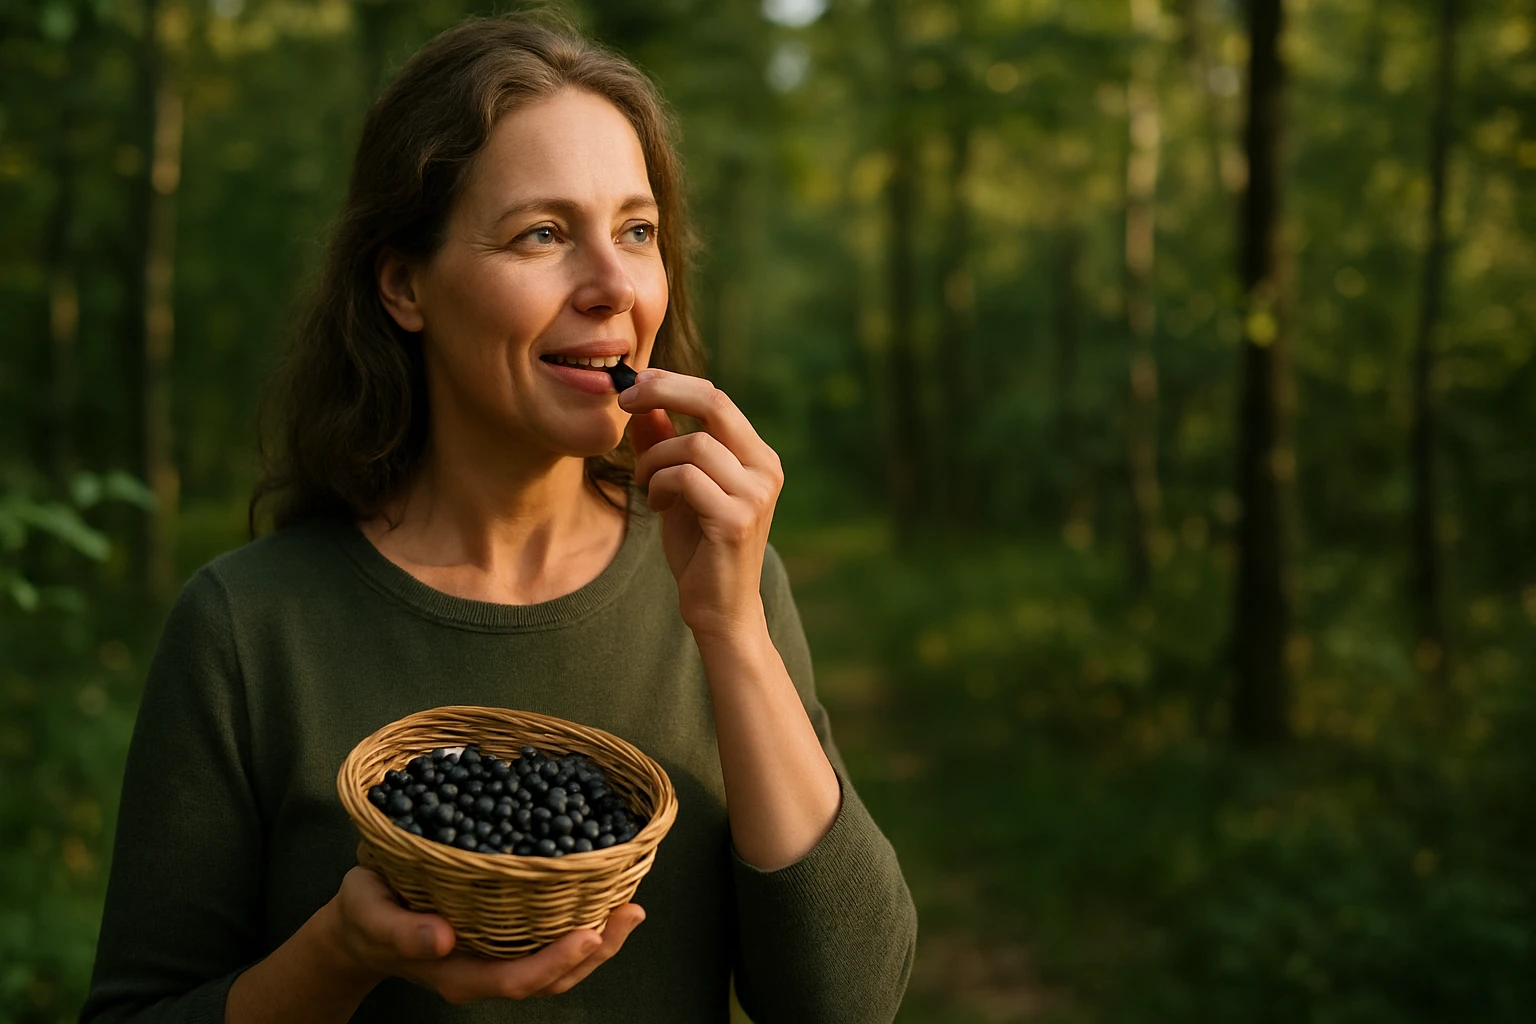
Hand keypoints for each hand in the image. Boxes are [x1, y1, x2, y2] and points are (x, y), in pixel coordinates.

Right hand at [325, 851, 644, 1003]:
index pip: (518, 979)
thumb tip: (441, 940)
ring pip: (559, 963)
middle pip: (553, 977)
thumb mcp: (372, 916)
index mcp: (459, 973)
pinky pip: (549, 942)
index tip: (590, 933)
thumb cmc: (367, 915)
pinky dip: (581, 924)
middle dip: (597, 950)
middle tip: (632, 912)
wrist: (361, 924)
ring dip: (599, 940)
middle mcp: (486, 971)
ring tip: (631, 908)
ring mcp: (498, 958)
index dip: (557, 961)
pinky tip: (601, 898)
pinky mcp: (503, 939)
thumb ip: (402, 931)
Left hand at [619, 368, 783, 641]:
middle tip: (625, 399)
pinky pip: (685, 478)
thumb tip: (645, 403)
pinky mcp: (736, 520)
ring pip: (693, 444)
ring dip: (654, 459)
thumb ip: (666, 446)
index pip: (716, 398)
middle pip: (715, 403)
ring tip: (646, 485)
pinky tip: (658, 506)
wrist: (719, 609)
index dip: (672, 384)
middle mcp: (764, 469)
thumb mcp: (678, 489)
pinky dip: (659, 485)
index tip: (633, 386)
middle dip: (664, 392)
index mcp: (757, 457)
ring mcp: (755, 495)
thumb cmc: (700, 549)